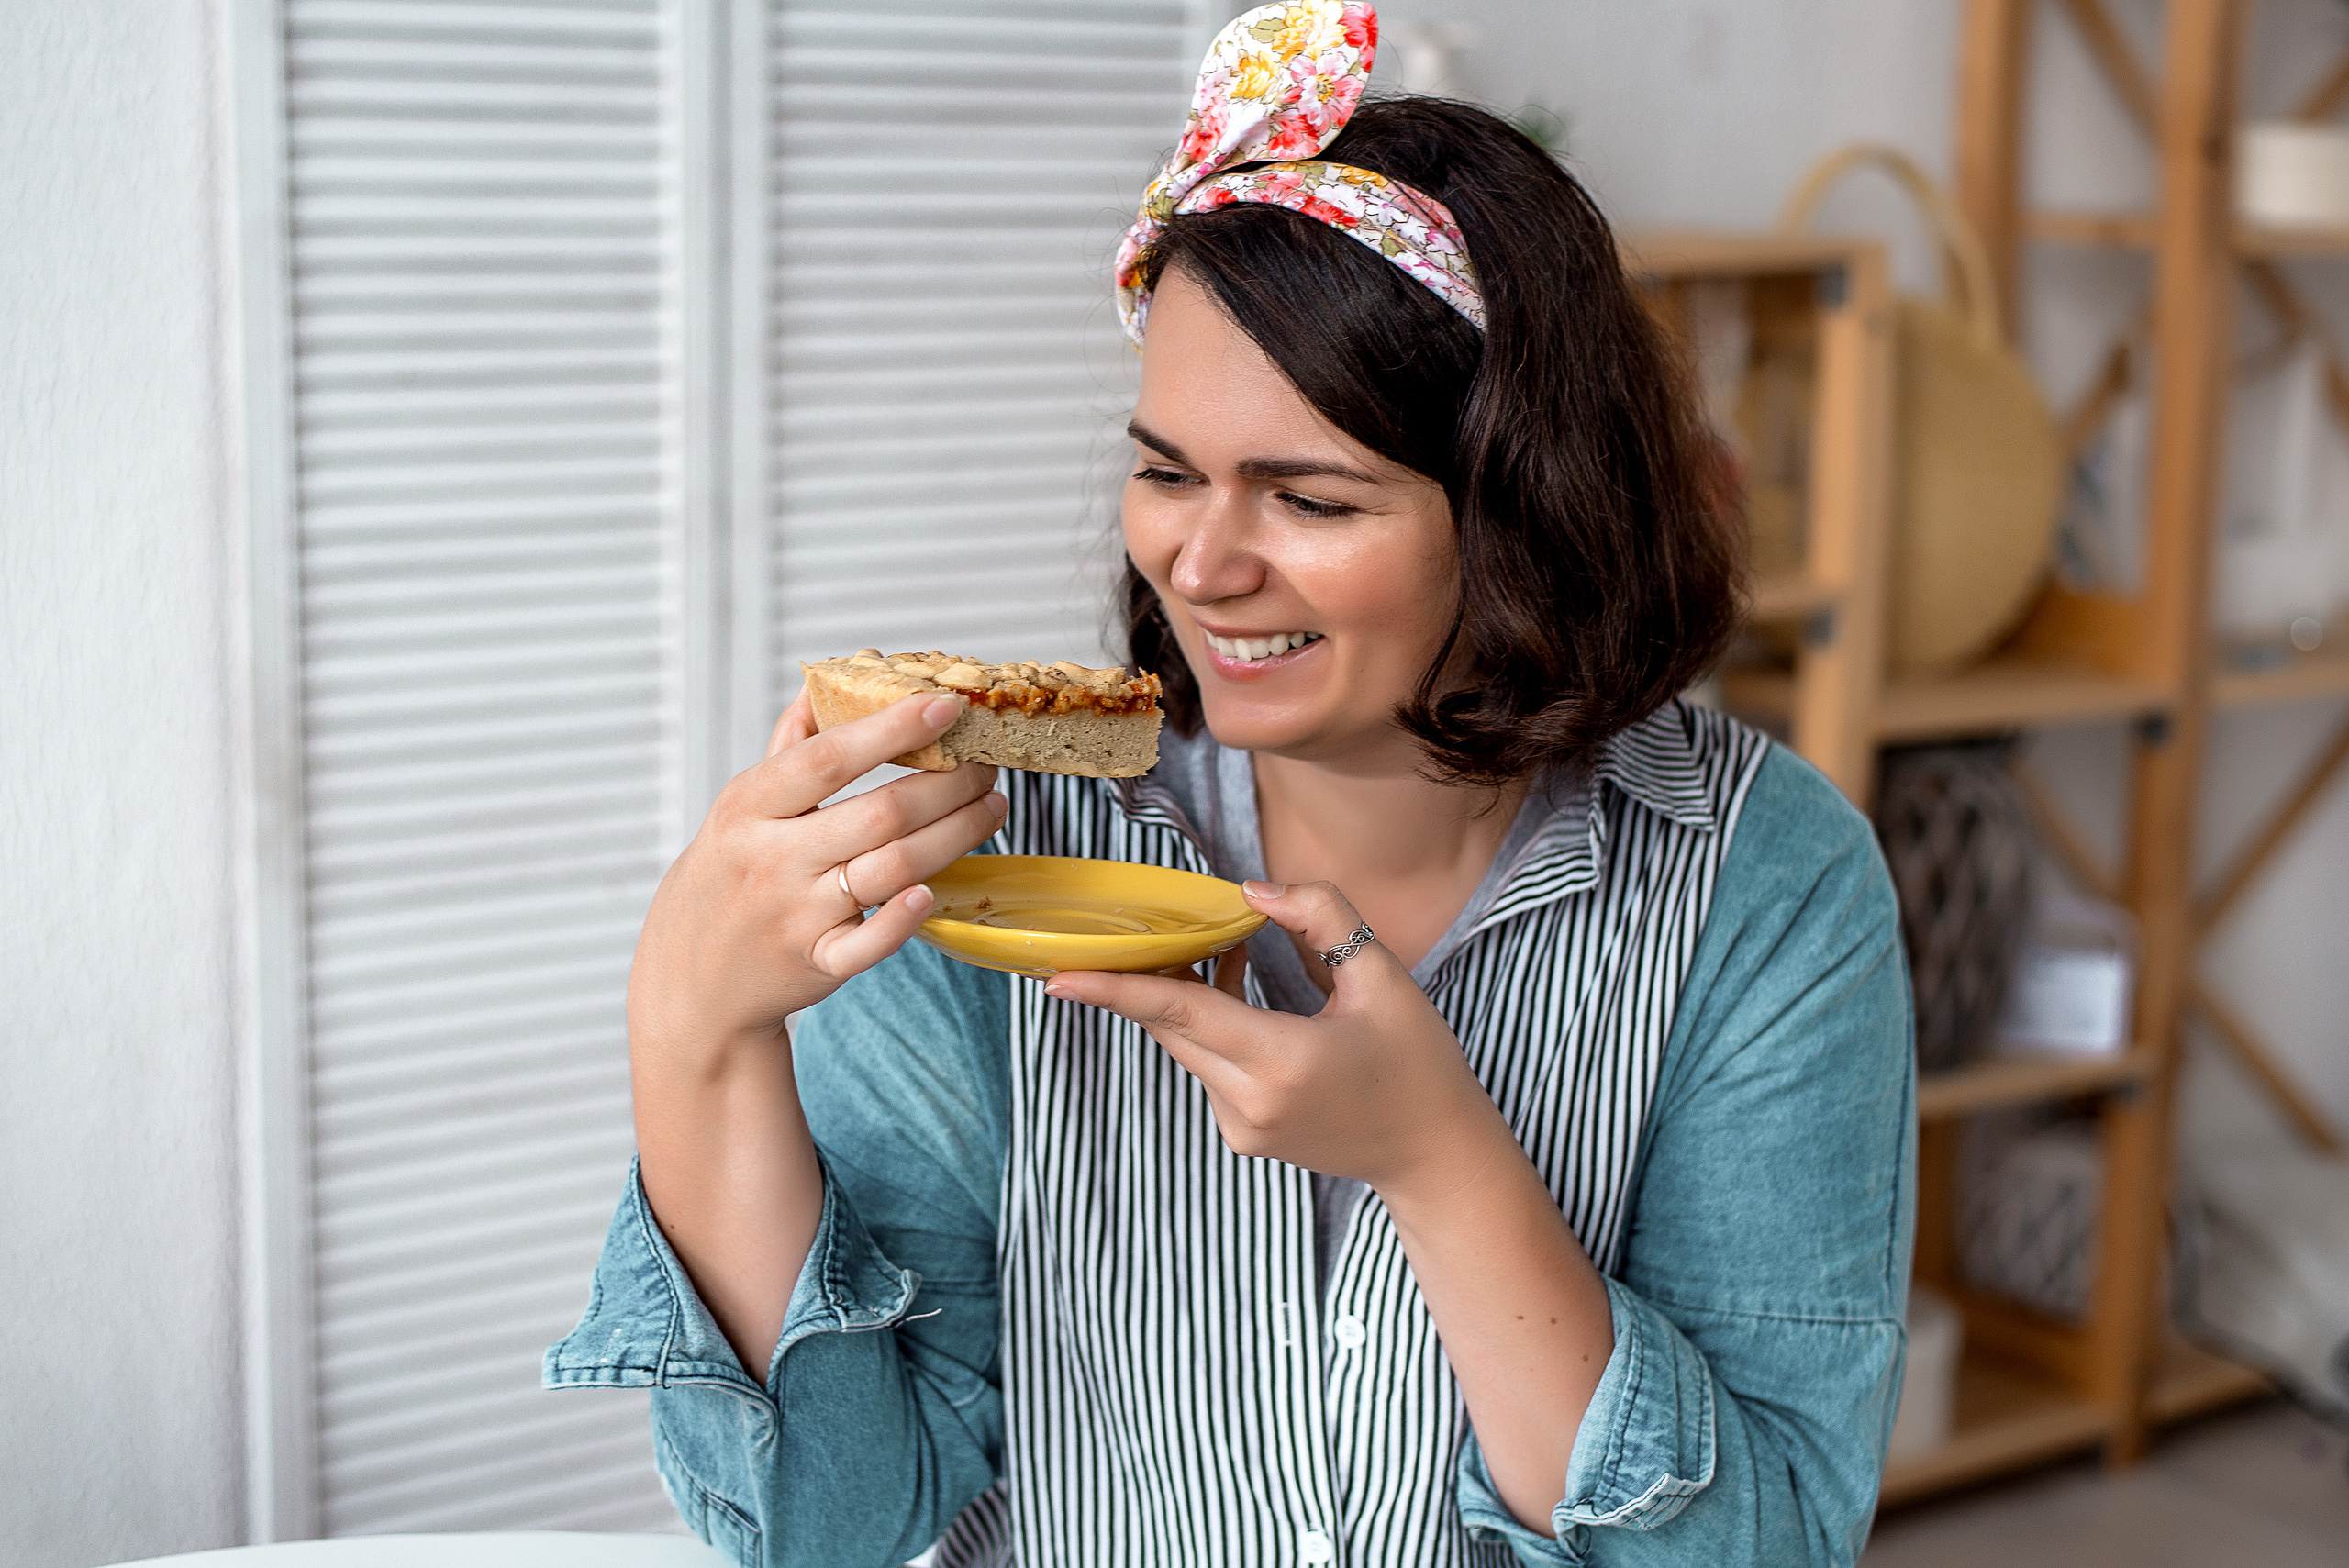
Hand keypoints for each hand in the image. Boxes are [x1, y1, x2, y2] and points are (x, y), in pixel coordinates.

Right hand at [628, 689, 1006, 1057]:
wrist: (691, 978)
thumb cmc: (728, 878)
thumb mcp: (740, 808)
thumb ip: (789, 748)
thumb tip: (825, 684)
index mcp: (749, 805)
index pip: (829, 758)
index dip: (893, 729)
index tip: (945, 706)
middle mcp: (771, 857)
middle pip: (881, 813)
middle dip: (949, 785)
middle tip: (985, 767)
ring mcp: (795, 914)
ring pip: (893, 869)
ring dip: (956, 835)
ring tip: (991, 809)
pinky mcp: (816, 962)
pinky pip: (871, 942)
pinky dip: (905, 917)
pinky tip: (936, 890)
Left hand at [1043, 881, 1514, 1201]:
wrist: (1436, 1157)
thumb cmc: (1419, 1064)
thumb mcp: (1383, 976)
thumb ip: (1319, 917)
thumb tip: (1250, 892)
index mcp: (1281, 1061)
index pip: (1178, 1012)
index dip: (1114, 989)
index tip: (1058, 977)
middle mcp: (1248, 1102)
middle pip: (1171, 1025)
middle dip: (1151, 972)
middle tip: (1143, 924)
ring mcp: (1241, 1127)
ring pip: (1187, 1045)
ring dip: (1192, 997)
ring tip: (1228, 953)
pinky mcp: (1242, 1137)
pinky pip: (1207, 1067)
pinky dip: (1213, 1029)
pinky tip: (1245, 1001)